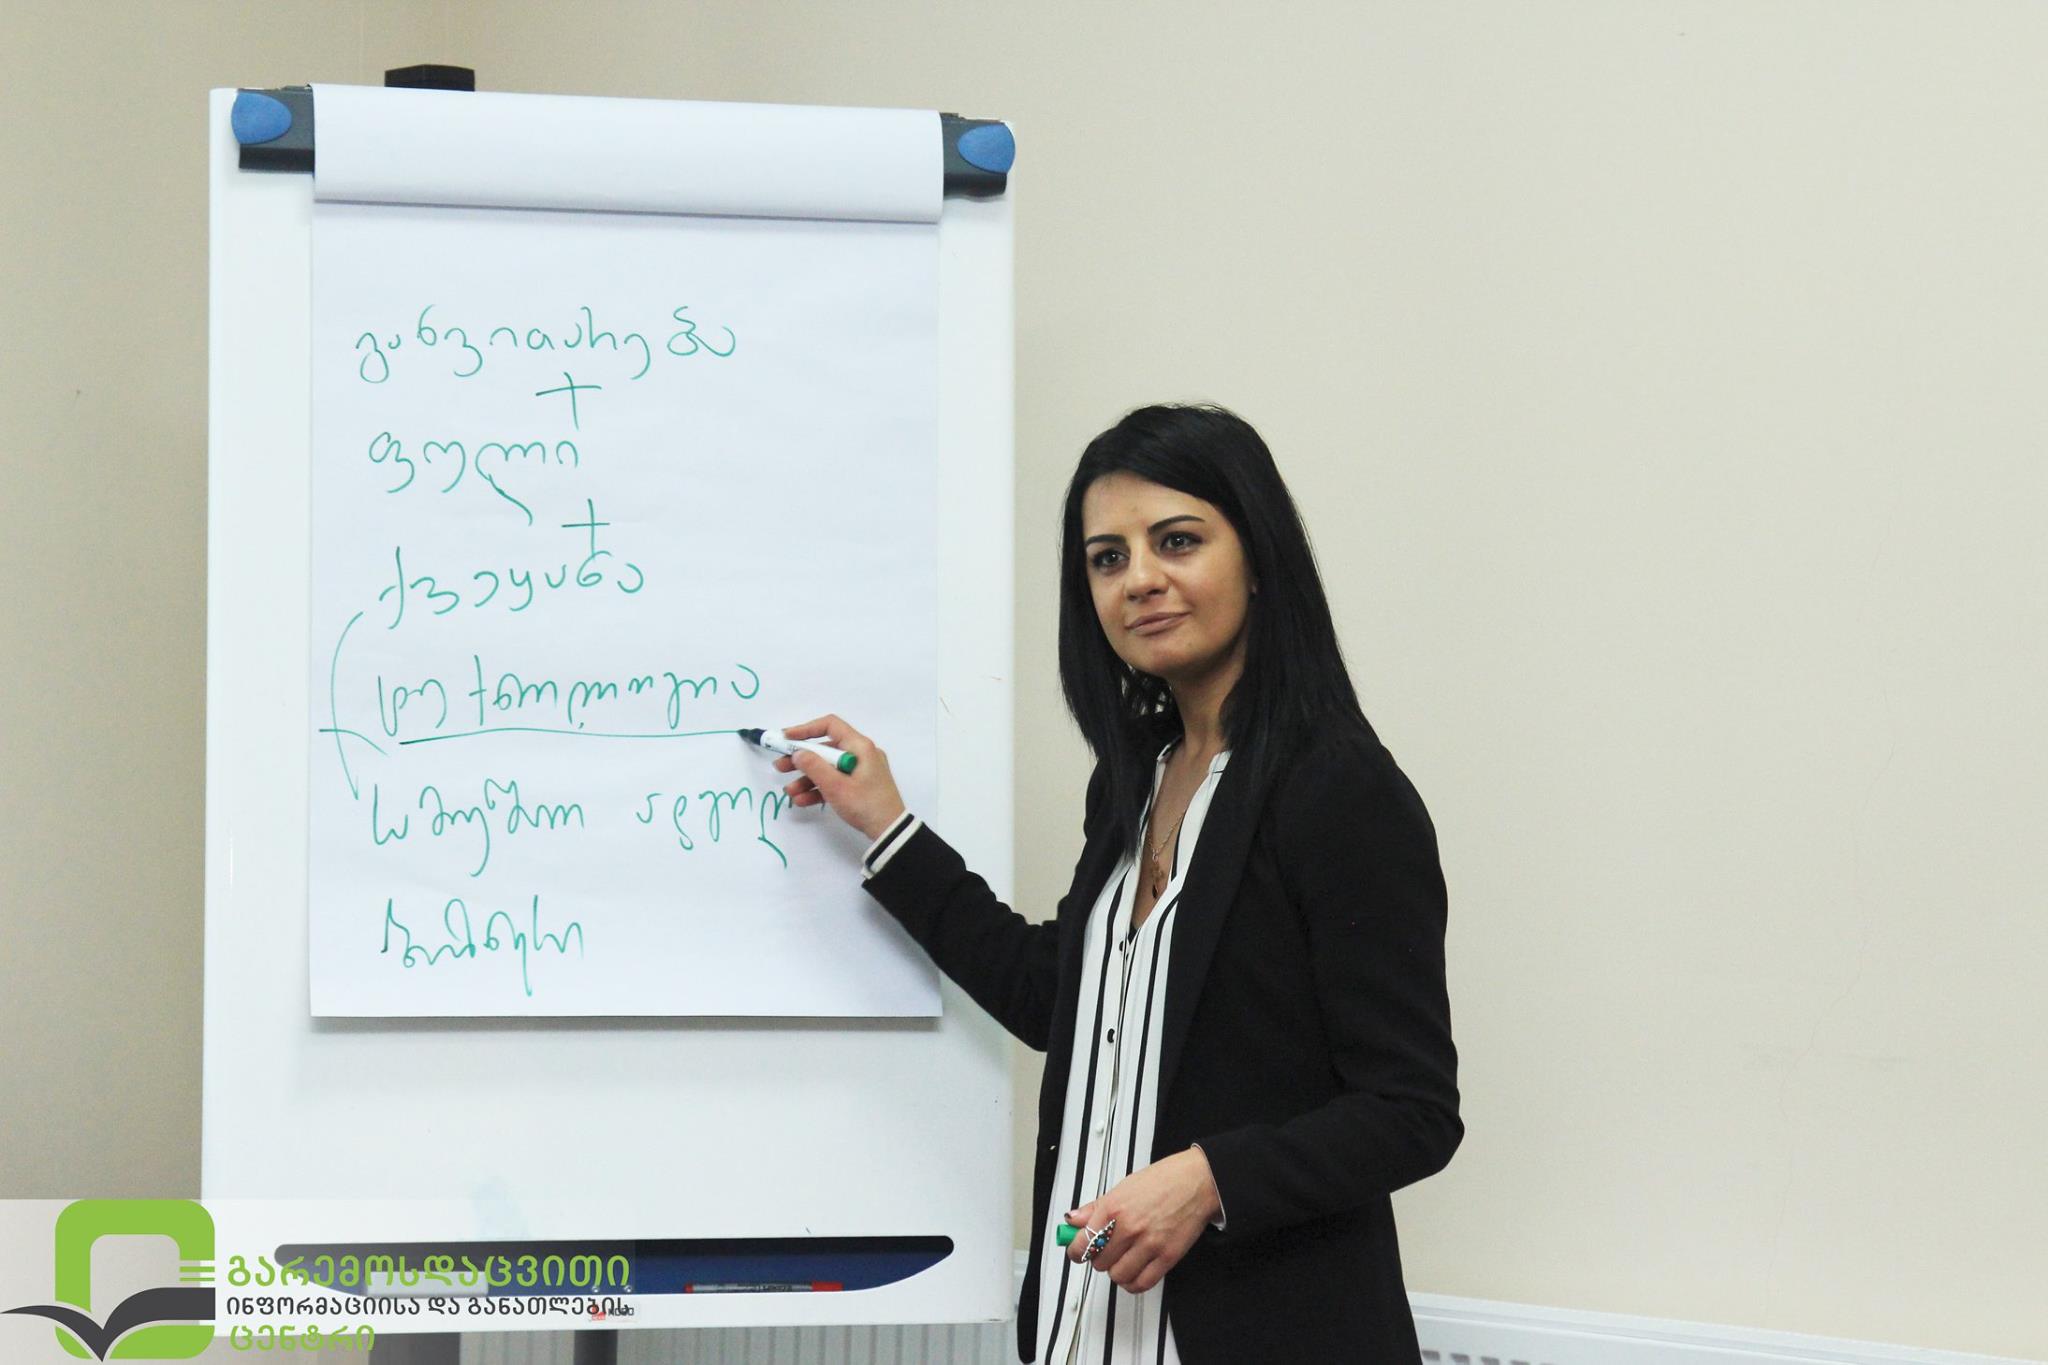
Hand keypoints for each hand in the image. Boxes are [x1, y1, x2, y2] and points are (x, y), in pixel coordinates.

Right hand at [772, 714, 907, 841]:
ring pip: (827, 768)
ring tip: (789, 792)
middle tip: (780, 767)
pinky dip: (819, 789)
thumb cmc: (865, 805)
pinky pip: (835, 781)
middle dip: (801, 760)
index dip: (806, 729)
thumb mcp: (836, 787)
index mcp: (860, 747)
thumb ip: (814, 767)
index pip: (830, 725)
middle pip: (825, 749)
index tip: (786, 738)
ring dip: (807, 779)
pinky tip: (802, 800)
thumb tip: (798, 753)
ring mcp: (860, 770)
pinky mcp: (859, 786)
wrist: (890, 831)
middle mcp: (861, 754)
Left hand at [1062, 1147, 1220, 1293]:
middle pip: (1099, 1262)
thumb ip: (1095, 1208)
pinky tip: (1134, 1272)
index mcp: (1113, 1208)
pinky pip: (1141, 1283)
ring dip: (1117, 1271)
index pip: (1082, 1244)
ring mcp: (1149, 1244)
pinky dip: (1133, 1283)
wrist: (1198, 1182)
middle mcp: (1129, 1228)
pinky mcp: (1167, 1257)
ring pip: (1118, 1276)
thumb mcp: (1122, 1187)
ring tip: (1122, 1259)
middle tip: (1107, 1249)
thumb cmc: (1164, 1180)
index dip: (1076, 1251)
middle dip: (1100, 1258)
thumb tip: (1073, 1219)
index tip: (1078, 1252)